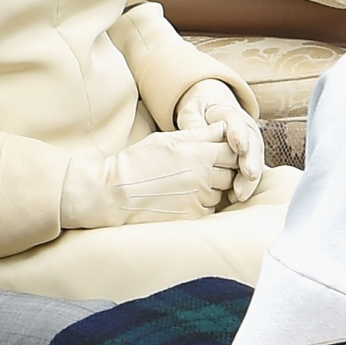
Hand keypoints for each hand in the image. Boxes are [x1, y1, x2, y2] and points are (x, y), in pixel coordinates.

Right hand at [60, 124, 234, 228]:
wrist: (113, 193)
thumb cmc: (137, 161)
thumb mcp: (167, 139)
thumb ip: (199, 134)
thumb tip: (223, 126)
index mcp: (198, 154)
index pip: (232, 151)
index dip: (228, 151)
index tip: (218, 153)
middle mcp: (202, 177)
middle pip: (230, 174)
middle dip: (221, 171)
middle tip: (202, 169)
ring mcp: (198, 199)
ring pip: (220, 194)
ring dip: (211, 189)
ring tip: (185, 184)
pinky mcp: (191, 217)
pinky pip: (208, 211)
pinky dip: (200, 205)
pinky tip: (181, 199)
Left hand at [176, 78, 264, 202]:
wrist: (211, 121)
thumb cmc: (200, 116)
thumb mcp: (193, 112)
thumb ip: (193, 120)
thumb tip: (192, 132)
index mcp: (232, 115)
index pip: (237, 122)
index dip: (238, 133)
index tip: (237, 145)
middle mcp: (246, 132)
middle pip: (253, 145)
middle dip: (251, 160)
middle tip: (248, 173)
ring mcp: (250, 150)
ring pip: (254, 164)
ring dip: (249, 180)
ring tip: (240, 194)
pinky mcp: (248, 165)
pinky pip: (250, 177)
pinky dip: (246, 188)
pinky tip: (236, 199)